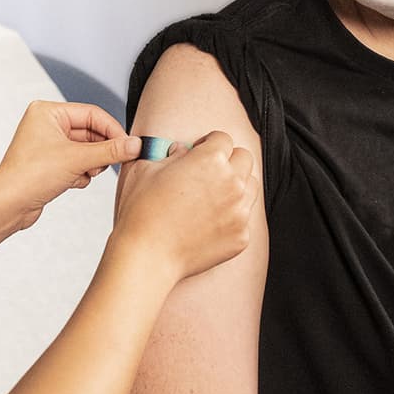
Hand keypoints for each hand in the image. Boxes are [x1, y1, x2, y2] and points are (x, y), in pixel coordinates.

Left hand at [0, 101, 141, 249]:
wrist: (8, 205)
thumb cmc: (29, 176)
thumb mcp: (77, 160)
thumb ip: (110, 151)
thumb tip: (135, 144)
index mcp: (48, 112)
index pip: (92, 114)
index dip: (113, 130)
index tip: (129, 145)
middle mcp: (46, 124)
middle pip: (90, 132)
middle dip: (100, 151)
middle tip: (112, 163)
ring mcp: (47, 145)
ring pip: (85, 149)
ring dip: (90, 164)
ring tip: (84, 173)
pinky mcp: (49, 164)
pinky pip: (77, 163)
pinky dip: (80, 173)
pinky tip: (73, 182)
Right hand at [110, 131, 256, 279]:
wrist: (147, 256)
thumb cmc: (142, 212)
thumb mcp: (147, 169)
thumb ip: (171, 154)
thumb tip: (182, 151)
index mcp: (211, 159)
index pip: (223, 138)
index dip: (209, 143)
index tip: (200, 152)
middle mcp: (232, 182)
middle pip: (244, 159)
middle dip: (228, 160)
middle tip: (209, 173)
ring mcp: (240, 211)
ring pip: (251, 186)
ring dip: (236, 185)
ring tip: (212, 196)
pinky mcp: (241, 236)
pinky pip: (245, 218)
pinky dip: (231, 216)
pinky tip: (209, 223)